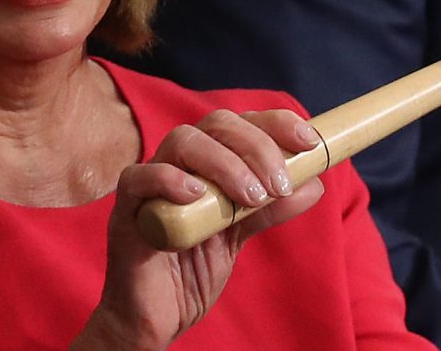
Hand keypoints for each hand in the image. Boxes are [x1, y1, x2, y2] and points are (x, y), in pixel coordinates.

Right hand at [80, 109, 328, 350]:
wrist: (157, 317)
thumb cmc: (192, 271)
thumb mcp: (239, 235)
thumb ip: (269, 208)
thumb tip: (314, 183)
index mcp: (207, 163)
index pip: (242, 123)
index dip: (276, 124)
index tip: (309, 141)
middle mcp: (178, 163)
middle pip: (217, 125)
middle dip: (256, 147)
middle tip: (277, 185)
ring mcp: (150, 182)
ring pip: (183, 142)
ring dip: (225, 164)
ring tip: (249, 198)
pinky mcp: (125, 209)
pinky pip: (139, 177)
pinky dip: (169, 179)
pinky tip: (195, 196)